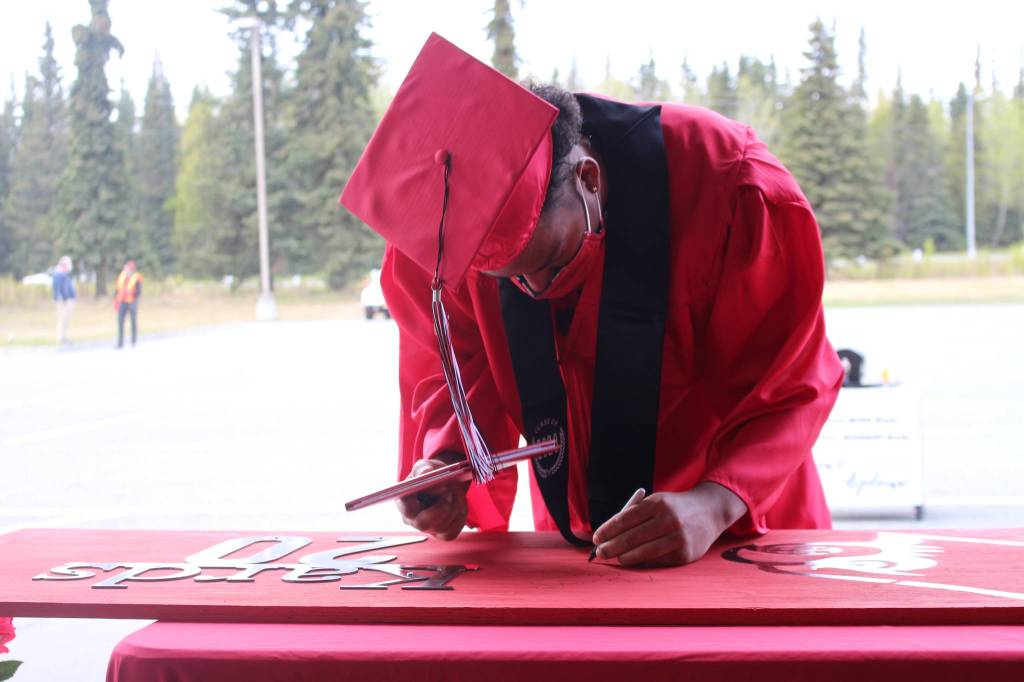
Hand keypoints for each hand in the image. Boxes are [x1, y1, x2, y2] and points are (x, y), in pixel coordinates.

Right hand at [395, 454, 469, 540]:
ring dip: (453, 508)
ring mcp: (427, 529)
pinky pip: (451, 532)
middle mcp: (412, 519)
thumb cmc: (430, 474)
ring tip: (455, 493)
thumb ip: (422, 469)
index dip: (423, 499)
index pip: (406, 508)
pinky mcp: (441, 534)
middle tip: (449, 491)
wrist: (444, 481)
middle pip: (423, 524)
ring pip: (440, 528)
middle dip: (441, 507)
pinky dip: (459, 518)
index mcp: (404, 502)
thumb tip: (426, 472)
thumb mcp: (424, 466)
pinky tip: (458, 504)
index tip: (438, 486)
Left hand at [590, 482, 746, 566]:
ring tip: (615, 557)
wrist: (711, 511)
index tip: (596, 537)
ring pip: (643, 552)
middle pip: (632, 537)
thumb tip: (609, 533)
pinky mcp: (685, 554)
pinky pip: (658, 560)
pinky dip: (643, 561)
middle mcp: (668, 520)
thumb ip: (636, 514)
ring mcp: (678, 538)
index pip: (625, 518)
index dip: (608, 530)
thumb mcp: (657, 501)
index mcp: (657, 503)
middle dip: (611, 546)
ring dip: (625, 557)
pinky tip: (633, 561)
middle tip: (599, 552)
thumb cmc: (675, 507)